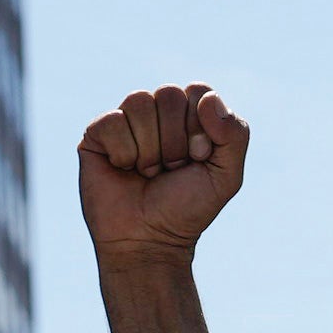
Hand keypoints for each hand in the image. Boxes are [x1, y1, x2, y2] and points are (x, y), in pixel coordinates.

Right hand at [77, 83, 248, 266]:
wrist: (149, 242)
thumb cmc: (187, 209)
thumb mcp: (226, 177)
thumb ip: (235, 135)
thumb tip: (208, 99)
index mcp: (189, 115)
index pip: (198, 91)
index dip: (200, 126)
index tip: (198, 158)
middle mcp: (157, 112)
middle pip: (168, 94)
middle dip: (175, 140)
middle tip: (171, 170)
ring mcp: (126, 120)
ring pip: (139, 102)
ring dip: (150, 149)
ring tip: (148, 172)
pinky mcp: (97, 133)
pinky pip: (113, 121)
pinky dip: (124, 153)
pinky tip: (124, 170)